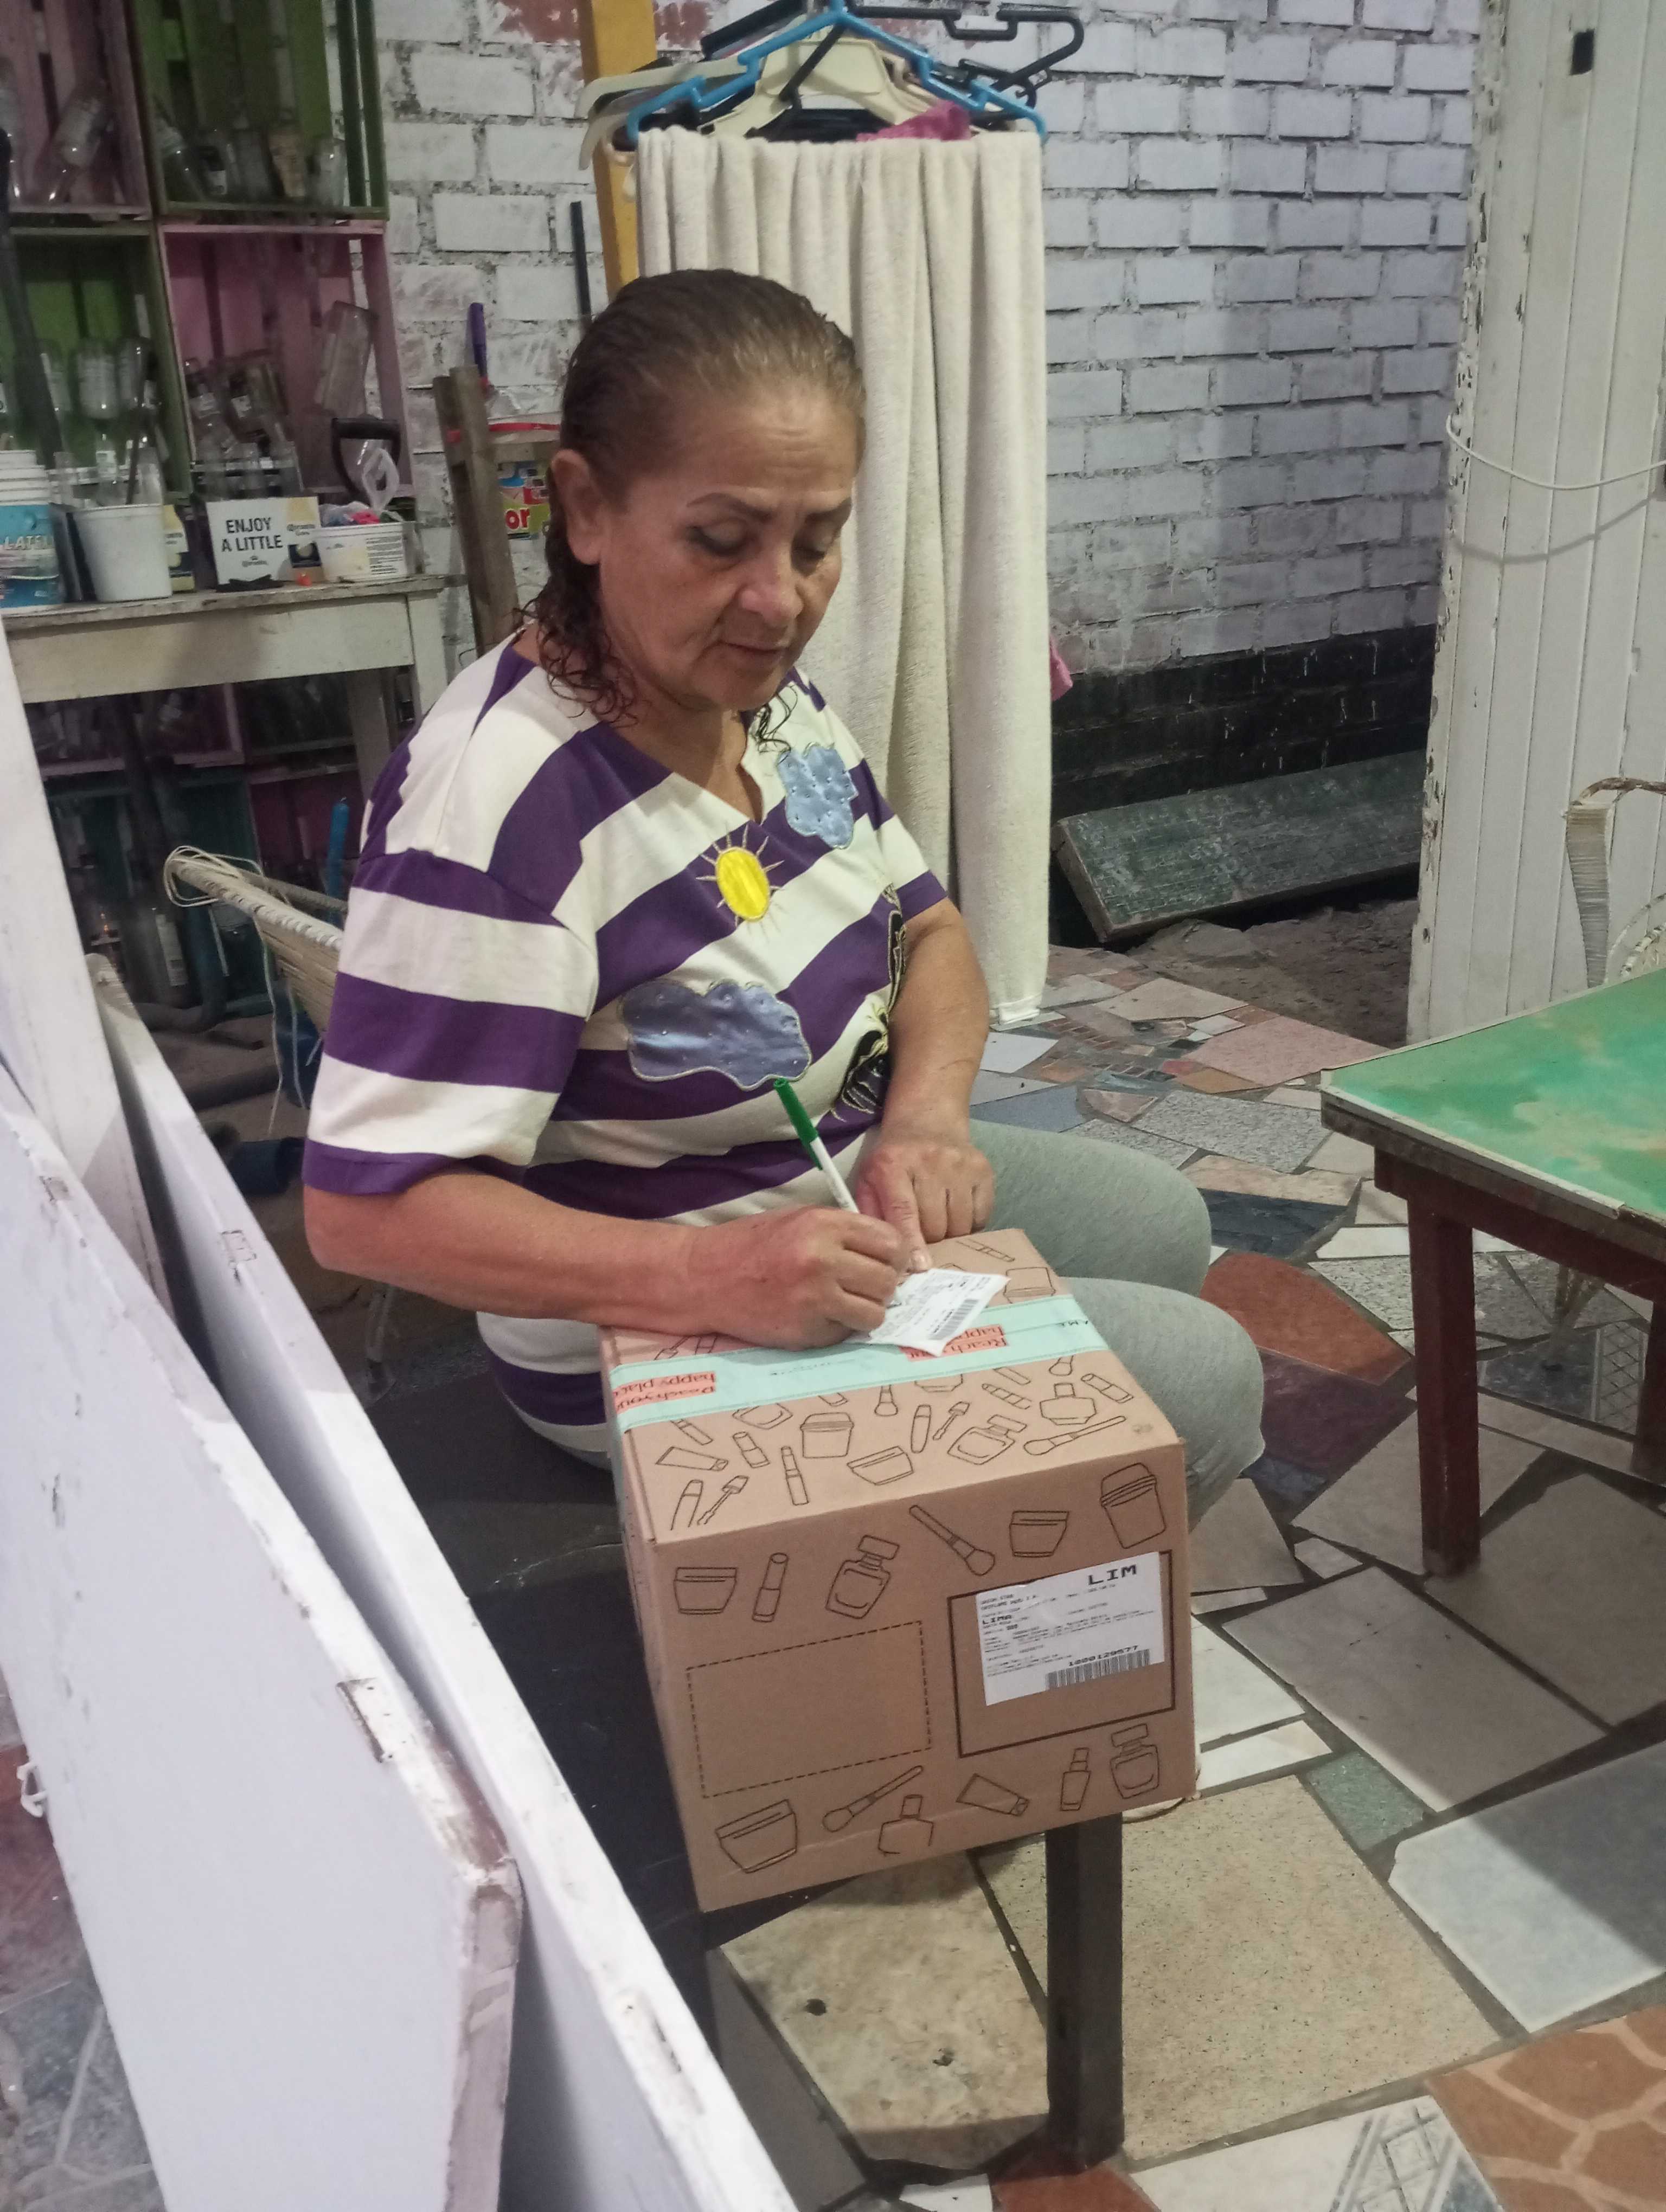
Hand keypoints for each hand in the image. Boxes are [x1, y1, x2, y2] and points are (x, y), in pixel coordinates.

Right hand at [697, 1207, 909, 1348]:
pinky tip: (819, 1315)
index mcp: (823, 1226)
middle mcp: (822, 1260)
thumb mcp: (798, 1220)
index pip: (891, 1242)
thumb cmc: (751, 1245)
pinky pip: (846, 1333)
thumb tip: (890, 1252)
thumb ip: (843, 1232)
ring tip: (847, 1303)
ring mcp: (814, 1300)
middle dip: (883, 1285)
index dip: (893, 1255)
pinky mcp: (805, 1331)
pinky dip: (840, 1327)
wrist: (704, 1278)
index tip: (885, 1262)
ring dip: (866, 1310)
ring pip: (875, 1313)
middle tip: (865, 1286)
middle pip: (888, 1280)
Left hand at [852, 1115, 993, 1268]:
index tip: (919, 1267)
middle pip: (935, 1225)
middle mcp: (930, 1162)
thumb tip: (883, 1254)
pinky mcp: (983, 1170)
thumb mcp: (870, 1179)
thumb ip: (871, 1214)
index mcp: (893, 1165)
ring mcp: (960, 1165)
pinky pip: (981, 1216)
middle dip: (929, 1240)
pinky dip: (970, 1224)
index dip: (913, 1243)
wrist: (928, 1122)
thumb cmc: (894, 1160)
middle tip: (923, 1235)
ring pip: (960, 1225)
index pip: (904, 1212)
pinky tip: (957, 1212)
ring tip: (940, 1222)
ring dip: (950, 1234)